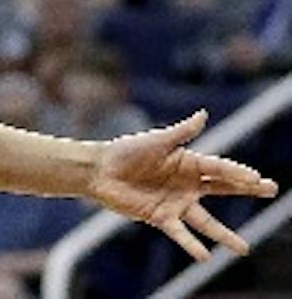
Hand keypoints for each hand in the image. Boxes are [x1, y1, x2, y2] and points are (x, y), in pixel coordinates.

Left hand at [88, 110, 278, 259]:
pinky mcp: (161, 218)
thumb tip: (204, 114)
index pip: (219, 169)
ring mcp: (176, 203)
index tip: (259, 179)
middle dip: (246, 190)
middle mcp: (187, 185)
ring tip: (244, 249)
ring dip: (224, 235)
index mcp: (188, 163)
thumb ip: (181, 132)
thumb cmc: (127, 150)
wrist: (100, 169)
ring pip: (206, 222)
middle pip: (222, 190)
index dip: (238, 173)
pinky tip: (204, 256)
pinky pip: (180, 233)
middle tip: (272, 190)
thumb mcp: (157, 140)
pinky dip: (191, 245)